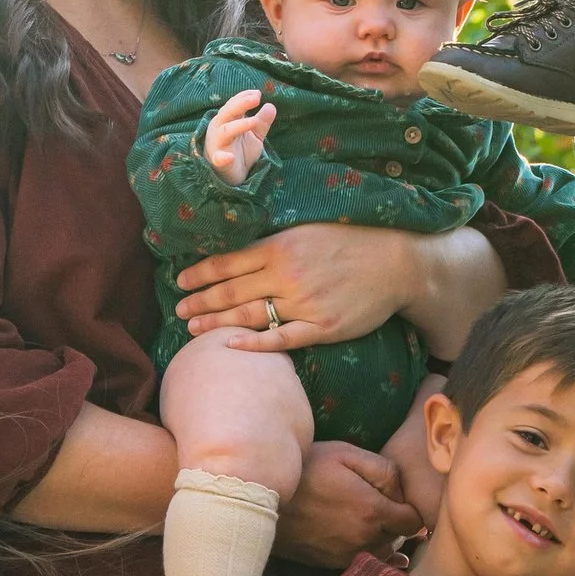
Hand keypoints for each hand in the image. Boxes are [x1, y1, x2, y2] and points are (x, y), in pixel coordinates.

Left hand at [176, 222, 435, 356]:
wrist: (397, 263)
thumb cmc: (353, 241)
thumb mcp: (308, 229)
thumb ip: (275, 241)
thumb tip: (240, 249)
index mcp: (281, 246)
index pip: (229, 262)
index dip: (201, 273)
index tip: (181, 281)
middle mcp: (287, 275)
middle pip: (232, 290)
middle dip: (201, 301)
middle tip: (178, 310)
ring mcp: (304, 303)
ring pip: (250, 315)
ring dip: (217, 323)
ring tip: (193, 328)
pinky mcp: (323, 328)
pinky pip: (281, 339)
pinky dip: (254, 344)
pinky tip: (231, 347)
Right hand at [200, 89, 276, 186]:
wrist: (231, 176)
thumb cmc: (240, 151)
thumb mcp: (254, 135)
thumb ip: (262, 122)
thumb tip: (271, 105)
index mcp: (227, 120)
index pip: (234, 104)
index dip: (244, 97)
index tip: (258, 93)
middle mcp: (219, 129)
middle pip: (228, 113)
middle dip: (240, 104)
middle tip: (256, 98)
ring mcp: (217, 144)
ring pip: (225, 131)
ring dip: (238, 126)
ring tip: (253, 122)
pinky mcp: (218, 162)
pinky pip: (218, 159)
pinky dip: (222, 158)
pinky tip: (230, 157)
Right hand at [279, 439, 420, 567]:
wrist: (262, 495)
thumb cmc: (306, 468)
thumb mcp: (347, 455)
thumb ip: (385, 471)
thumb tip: (403, 494)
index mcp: (372, 513)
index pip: (414, 522)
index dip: (409, 507)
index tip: (395, 496)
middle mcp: (364, 541)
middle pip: (398, 538)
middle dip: (394, 521)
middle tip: (375, 501)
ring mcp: (346, 556)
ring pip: (381, 551)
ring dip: (379, 536)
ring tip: (360, 514)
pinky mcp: (330, 564)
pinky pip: (361, 561)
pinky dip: (363, 548)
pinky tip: (353, 532)